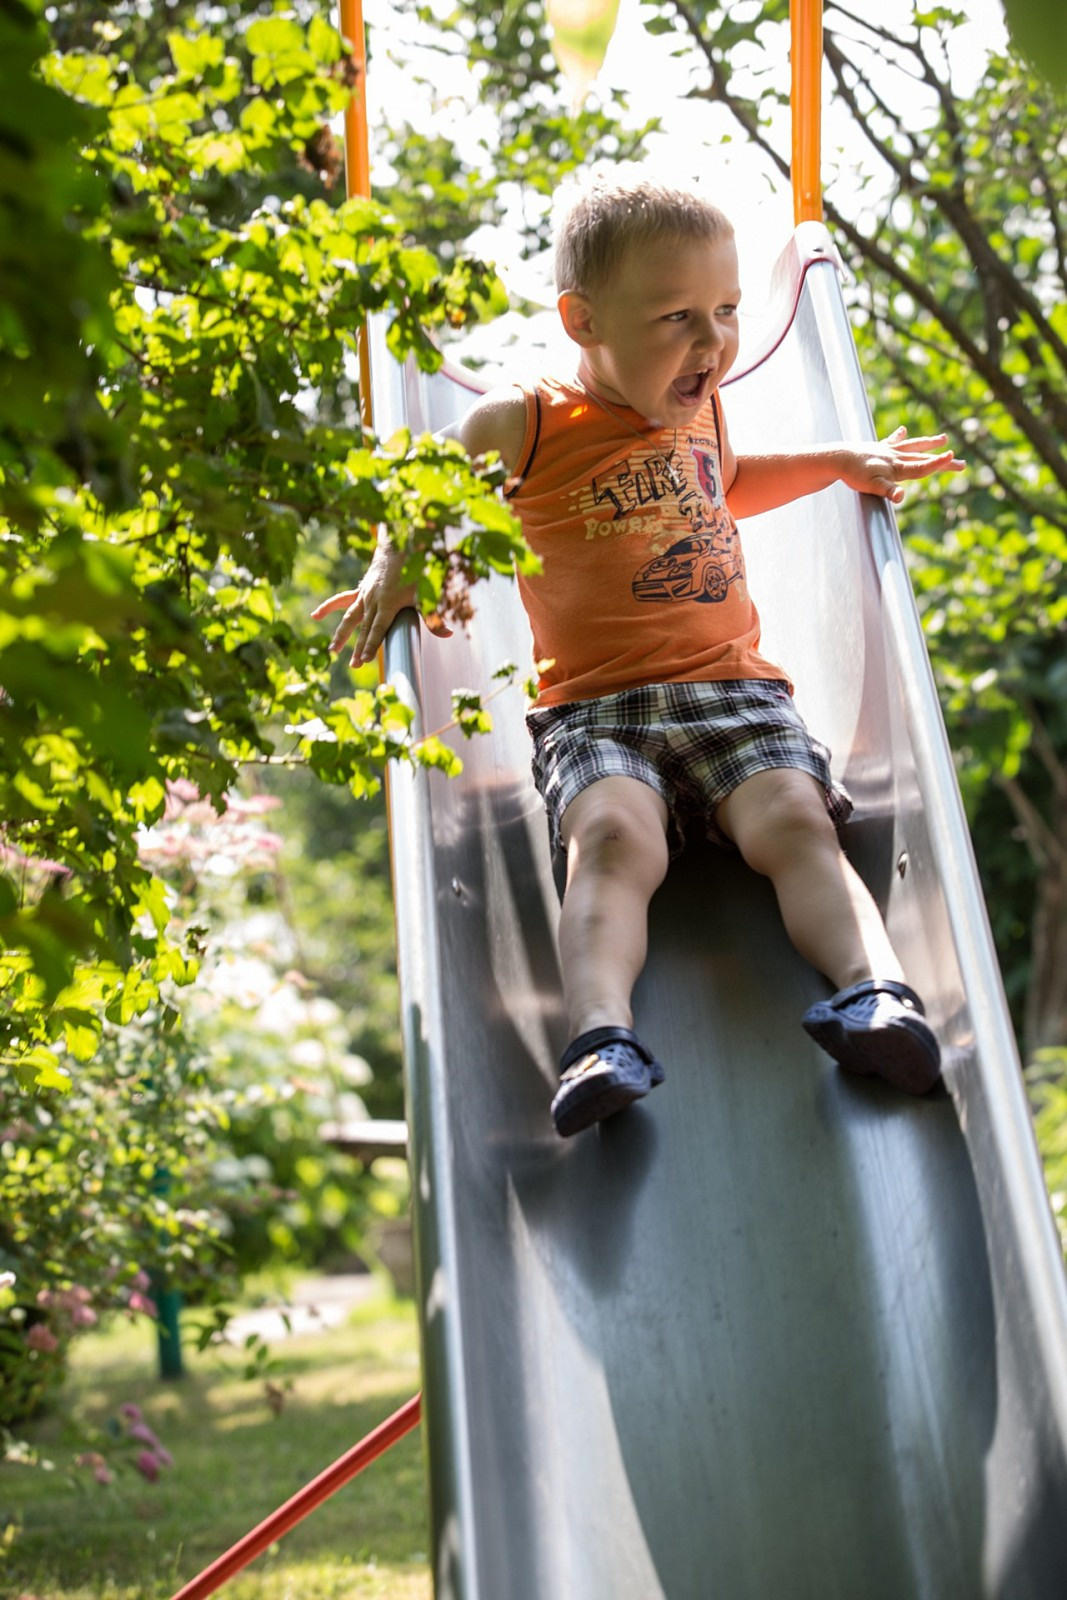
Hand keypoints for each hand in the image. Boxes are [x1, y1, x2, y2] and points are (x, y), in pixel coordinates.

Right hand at [310, 542, 450, 666]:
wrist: (403, 544)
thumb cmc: (417, 570)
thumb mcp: (428, 594)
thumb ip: (435, 617)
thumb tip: (449, 634)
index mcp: (388, 604)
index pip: (378, 629)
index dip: (371, 645)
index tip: (364, 660)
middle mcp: (373, 600)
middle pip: (363, 628)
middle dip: (358, 648)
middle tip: (353, 665)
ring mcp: (365, 594)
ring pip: (350, 617)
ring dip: (341, 634)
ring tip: (332, 650)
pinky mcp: (361, 588)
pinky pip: (342, 599)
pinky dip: (328, 607)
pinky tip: (315, 615)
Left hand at [839, 427, 964, 503]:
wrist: (838, 458)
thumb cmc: (855, 475)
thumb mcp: (872, 486)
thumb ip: (888, 491)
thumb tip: (901, 497)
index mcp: (897, 467)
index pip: (922, 467)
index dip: (938, 464)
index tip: (953, 457)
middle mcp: (896, 456)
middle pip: (924, 459)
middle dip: (943, 462)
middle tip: (962, 464)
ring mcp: (888, 451)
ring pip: (913, 446)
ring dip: (928, 444)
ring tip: (944, 438)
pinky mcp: (878, 448)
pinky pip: (892, 441)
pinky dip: (898, 436)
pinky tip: (903, 430)